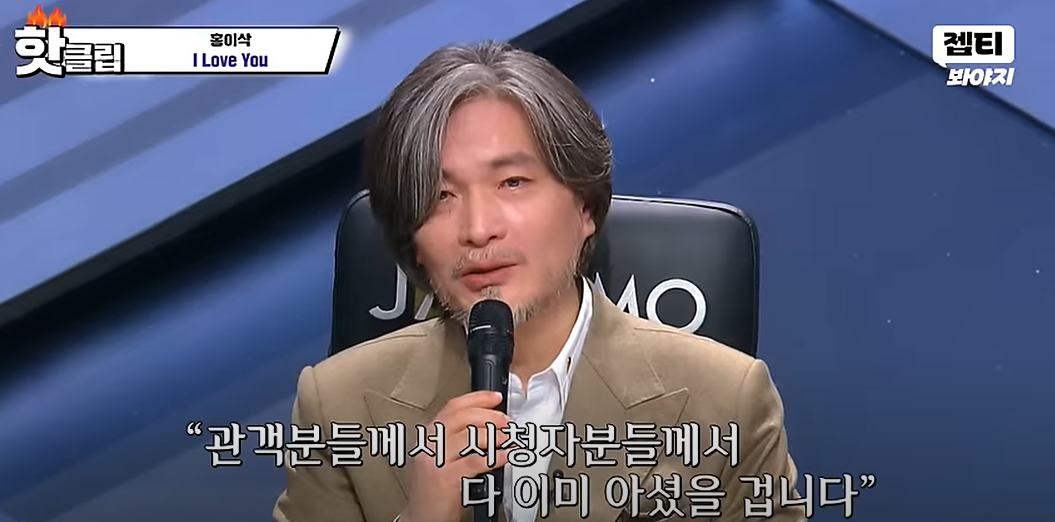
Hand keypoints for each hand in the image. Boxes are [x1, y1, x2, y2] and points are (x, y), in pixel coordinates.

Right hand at [401, 391, 510, 521]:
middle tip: (506, 421)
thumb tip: (490, 423)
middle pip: (461, 417)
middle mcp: (430, 445)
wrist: (422, 517)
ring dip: (495, 435)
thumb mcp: (443, 457)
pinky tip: (504, 456)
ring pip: (468, 437)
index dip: (477, 398)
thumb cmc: (436, 489)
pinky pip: (474, 461)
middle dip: (489, 416)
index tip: (495, 397)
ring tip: (509, 438)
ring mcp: (435, 462)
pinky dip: (493, 457)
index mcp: (429, 436)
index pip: (453, 407)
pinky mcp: (445, 479)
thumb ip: (459, 439)